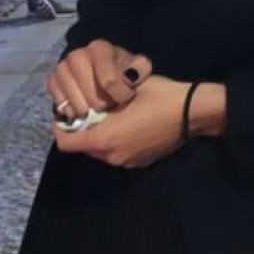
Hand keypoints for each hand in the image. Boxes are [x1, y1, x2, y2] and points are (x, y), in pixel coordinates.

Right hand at [48, 38, 148, 121]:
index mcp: (100, 49)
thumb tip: (130, 76)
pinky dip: (67, 108)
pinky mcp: (53, 82)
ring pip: (70, 92)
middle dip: (99, 102)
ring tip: (93, 113)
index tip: (124, 99)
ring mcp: (63, 67)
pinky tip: (78, 113)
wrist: (108, 82)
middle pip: (86, 87)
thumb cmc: (124, 76)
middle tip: (107, 108)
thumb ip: (139, 69)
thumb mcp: (139, 69)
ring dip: (83, 107)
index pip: (107, 78)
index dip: (117, 93)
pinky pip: (57, 97)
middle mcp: (78, 54)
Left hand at [52, 76, 224, 168]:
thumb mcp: (123, 89)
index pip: (66, 142)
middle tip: (87, 110)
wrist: (194, 113)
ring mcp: (125, 163)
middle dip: (81, 130)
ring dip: (98, 135)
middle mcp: (112, 156)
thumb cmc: (158, 96)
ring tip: (106, 116)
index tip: (64, 114)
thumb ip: (98, 101)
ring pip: (99, 150)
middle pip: (82, 147)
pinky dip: (113, 141)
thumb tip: (84, 103)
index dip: (60, 128)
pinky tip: (124, 124)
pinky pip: (115, 153)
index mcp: (104, 139)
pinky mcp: (137, 164)